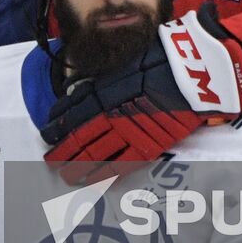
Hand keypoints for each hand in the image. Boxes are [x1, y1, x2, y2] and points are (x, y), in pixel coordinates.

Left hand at [41, 4, 241, 183]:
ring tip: (65, 175)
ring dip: (77, 165)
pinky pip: (121, 165)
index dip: (57, 126)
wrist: (195, 72)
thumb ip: (101, 80)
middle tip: (50, 160)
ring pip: (95, 154)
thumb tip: (76, 90)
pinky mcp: (149, 146)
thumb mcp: (123, 63)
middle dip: (62, 150)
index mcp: (103, 91)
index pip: (72, 113)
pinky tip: (93, 181)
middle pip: (79, 137)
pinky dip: (105, 174)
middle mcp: (110, 115)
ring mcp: (128, 133)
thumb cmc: (160, 60)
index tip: (46, 134)